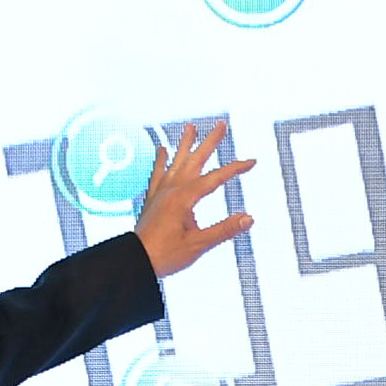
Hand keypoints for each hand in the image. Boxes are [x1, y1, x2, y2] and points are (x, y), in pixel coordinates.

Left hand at [135, 120, 257, 275]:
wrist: (134, 261)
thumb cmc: (165, 255)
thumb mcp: (198, 244)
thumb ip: (224, 230)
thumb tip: (248, 218)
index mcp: (183, 198)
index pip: (215, 179)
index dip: (235, 169)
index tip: (252, 161)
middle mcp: (171, 190)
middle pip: (194, 160)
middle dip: (209, 142)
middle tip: (221, 124)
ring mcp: (160, 192)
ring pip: (176, 161)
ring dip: (185, 144)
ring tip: (190, 127)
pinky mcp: (152, 199)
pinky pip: (157, 173)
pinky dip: (160, 160)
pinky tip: (162, 149)